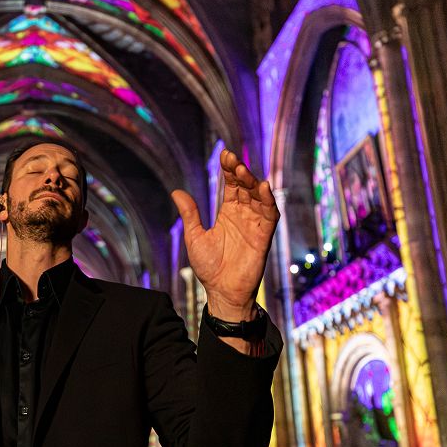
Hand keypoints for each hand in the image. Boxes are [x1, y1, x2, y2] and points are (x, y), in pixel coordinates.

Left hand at [171, 149, 278, 320]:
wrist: (222, 291)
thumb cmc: (209, 267)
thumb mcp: (195, 236)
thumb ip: (190, 214)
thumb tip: (176, 192)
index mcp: (227, 214)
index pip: (231, 186)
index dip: (229, 170)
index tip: (224, 154)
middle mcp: (243, 216)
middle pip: (246, 187)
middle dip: (240, 172)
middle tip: (232, 160)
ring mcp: (255, 225)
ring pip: (258, 197)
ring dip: (253, 183)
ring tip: (242, 171)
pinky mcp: (264, 236)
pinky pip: (270, 215)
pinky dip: (268, 200)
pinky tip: (263, 187)